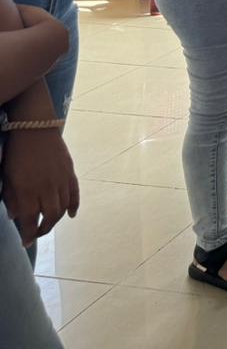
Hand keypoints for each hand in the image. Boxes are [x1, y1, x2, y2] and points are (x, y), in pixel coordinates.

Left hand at [1, 128, 79, 245]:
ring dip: (56, 219)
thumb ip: (10, 198)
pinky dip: (75, 205)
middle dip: (43, 230)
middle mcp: (46, 188)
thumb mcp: (6, 177)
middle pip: (50, 217)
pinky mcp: (70, 172)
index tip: (25, 243)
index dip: (28, 234)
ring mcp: (61, 180)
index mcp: (27, 190)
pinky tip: (72, 214)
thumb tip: (14, 216)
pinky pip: (75, 193)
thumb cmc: (15, 152)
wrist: (35, 128)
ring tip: (48, 224)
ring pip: (63, 207)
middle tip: (36, 234)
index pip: (29, 219)